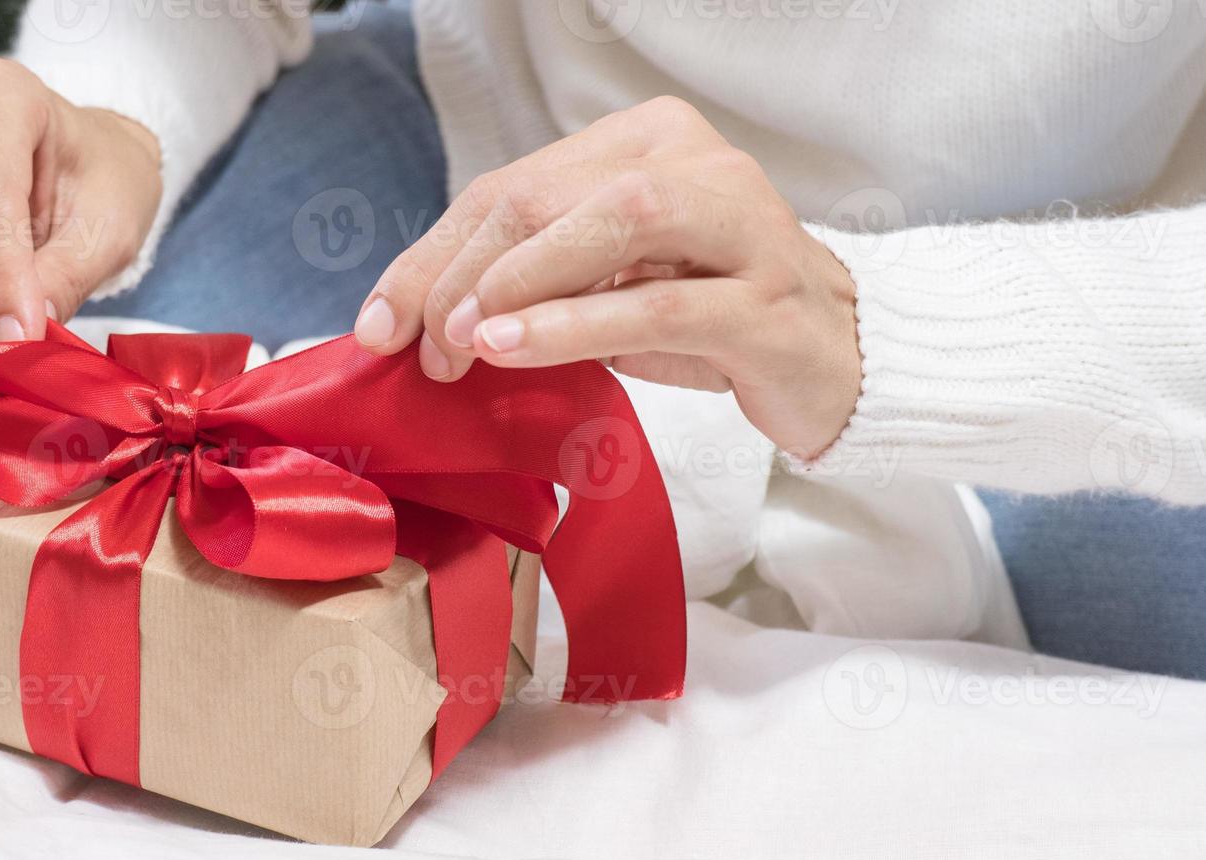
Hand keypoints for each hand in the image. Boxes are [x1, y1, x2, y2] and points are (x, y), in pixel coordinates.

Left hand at [353, 96, 860, 459]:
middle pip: (543, 196)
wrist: (835, 361)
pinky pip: (655, 303)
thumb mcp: (609, 289)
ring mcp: (740, 223)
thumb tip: (426, 313)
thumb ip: (536, 279)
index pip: (513, 186)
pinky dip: (572, 324)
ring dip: (514, 284)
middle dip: (460, 272)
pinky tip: (512, 346)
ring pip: (607, 225)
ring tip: (457, 341)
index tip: (381, 320)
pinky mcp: (765, 298)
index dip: (434, 252)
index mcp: (646, 142)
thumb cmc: (709, 320)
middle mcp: (694, 162)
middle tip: (418, 344)